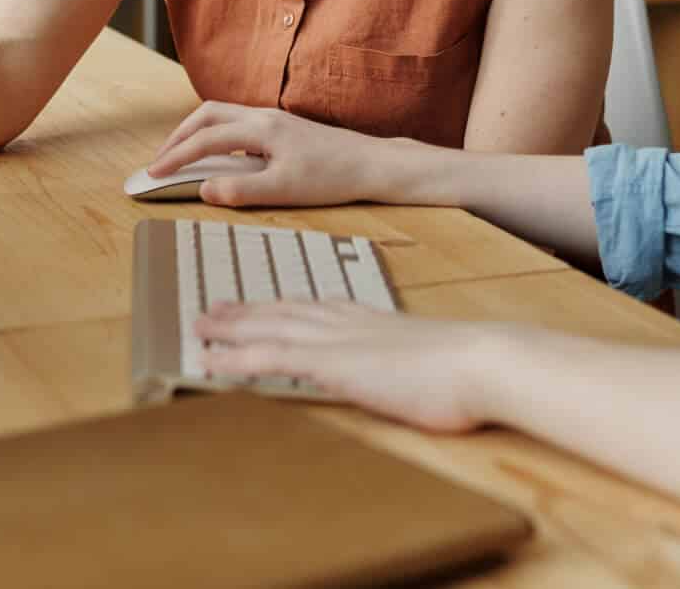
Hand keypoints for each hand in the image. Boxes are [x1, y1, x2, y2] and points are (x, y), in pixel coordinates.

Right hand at [147, 102, 389, 206]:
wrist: (371, 164)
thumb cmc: (332, 177)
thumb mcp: (284, 191)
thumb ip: (241, 190)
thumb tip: (204, 189)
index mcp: (261, 129)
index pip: (205, 139)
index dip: (176, 156)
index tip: (154, 173)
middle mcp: (264, 116)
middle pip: (207, 114)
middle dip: (179, 135)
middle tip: (161, 161)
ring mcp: (273, 118)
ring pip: (222, 114)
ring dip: (197, 132)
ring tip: (182, 156)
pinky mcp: (282, 127)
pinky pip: (237, 122)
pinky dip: (217, 133)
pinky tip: (220, 156)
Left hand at [196, 300, 512, 432]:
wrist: (479, 361)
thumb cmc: (467, 370)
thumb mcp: (430, 361)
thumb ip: (408, 362)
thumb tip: (411, 374)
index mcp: (370, 319)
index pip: (314, 308)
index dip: (281, 307)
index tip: (260, 306)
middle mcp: (346, 322)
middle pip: (283, 311)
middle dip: (245, 311)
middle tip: (212, 309)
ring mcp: (336, 340)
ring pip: (268, 328)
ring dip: (230, 328)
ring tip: (200, 328)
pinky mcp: (331, 363)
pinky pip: (270, 358)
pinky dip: (236, 359)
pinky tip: (211, 362)